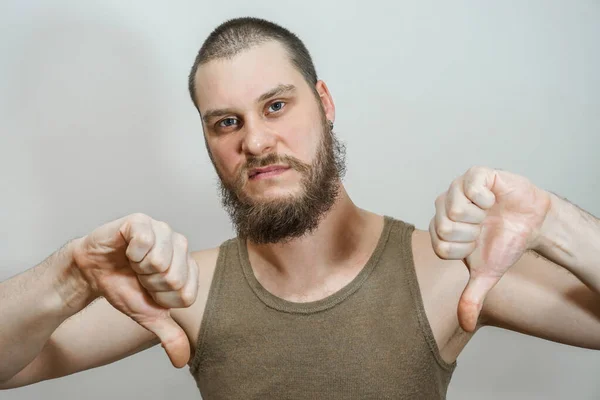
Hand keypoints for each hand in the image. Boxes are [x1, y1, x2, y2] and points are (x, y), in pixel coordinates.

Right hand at [71, 213, 198, 367]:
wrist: (92, 271)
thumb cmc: (123, 287)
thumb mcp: (148, 315)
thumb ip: (169, 335)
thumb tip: (181, 361)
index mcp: (188, 267)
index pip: (185, 294)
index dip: (161, 299)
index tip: (148, 291)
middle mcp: (180, 245)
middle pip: (174, 278)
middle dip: (149, 284)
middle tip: (138, 276)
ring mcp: (163, 229)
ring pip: (160, 261)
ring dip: (138, 268)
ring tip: (132, 263)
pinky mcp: (143, 220)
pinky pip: (144, 241)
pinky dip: (130, 252)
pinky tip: (126, 250)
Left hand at [429, 167, 550, 331]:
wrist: (532, 223)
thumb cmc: (504, 243)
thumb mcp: (487, 273)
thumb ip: (472, 296)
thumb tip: (466, 325)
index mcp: (440, 228)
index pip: (440, 245)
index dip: (464, 249)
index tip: (477, 243)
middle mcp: (444, 206)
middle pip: (446, 228)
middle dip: (473, 234)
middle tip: (484, 227)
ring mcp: (457, 188)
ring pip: (456, 210)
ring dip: (481, 217)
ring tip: (488, 213)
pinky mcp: (475, 174)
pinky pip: (471, 188)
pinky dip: (487, 199)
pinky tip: (493, 200)